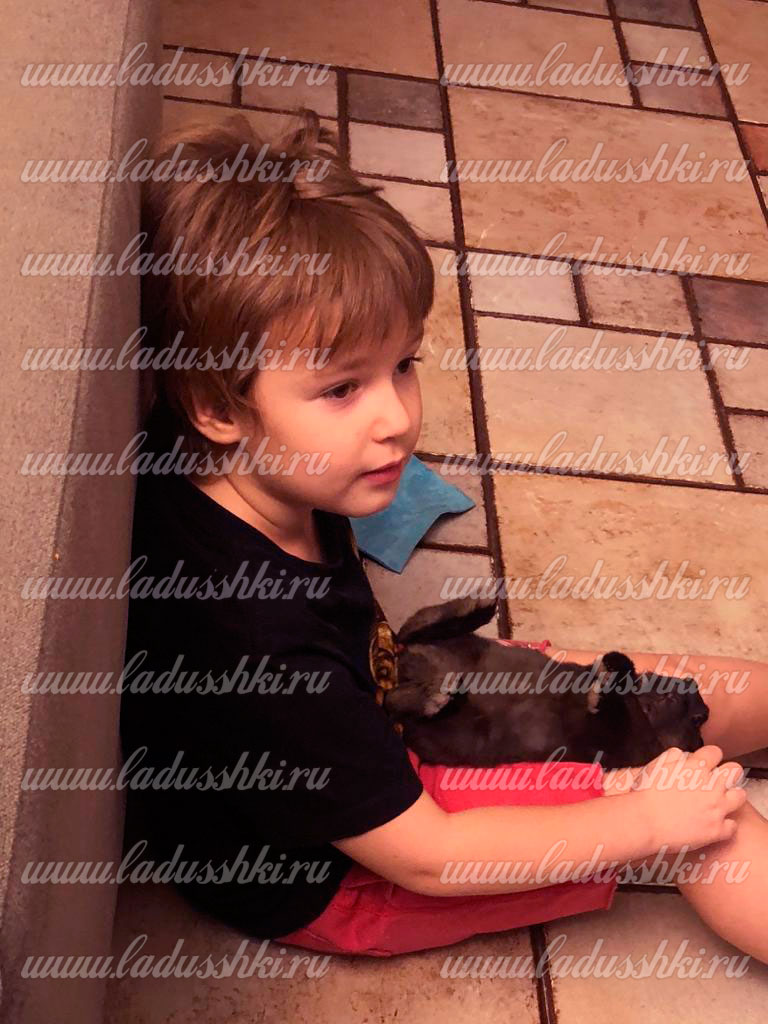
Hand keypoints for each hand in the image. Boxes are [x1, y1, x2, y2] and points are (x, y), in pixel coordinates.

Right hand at [630, 745, 747, 852]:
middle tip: (717, 783)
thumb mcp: (655, 767)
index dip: (710, 758)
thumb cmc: (644, 795)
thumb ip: (672, 757)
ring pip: (740, 796)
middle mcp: (711, 785)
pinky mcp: (717, 829)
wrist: (644, 822)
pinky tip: (713, 825)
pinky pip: (732, 826)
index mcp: (695, 767)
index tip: (706, 765)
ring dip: (731, 798)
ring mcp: (716, 807)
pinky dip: (724, 826)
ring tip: (720, 803)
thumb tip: (681, 754)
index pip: (715, 752)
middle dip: (727, 774)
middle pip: (734, 770)